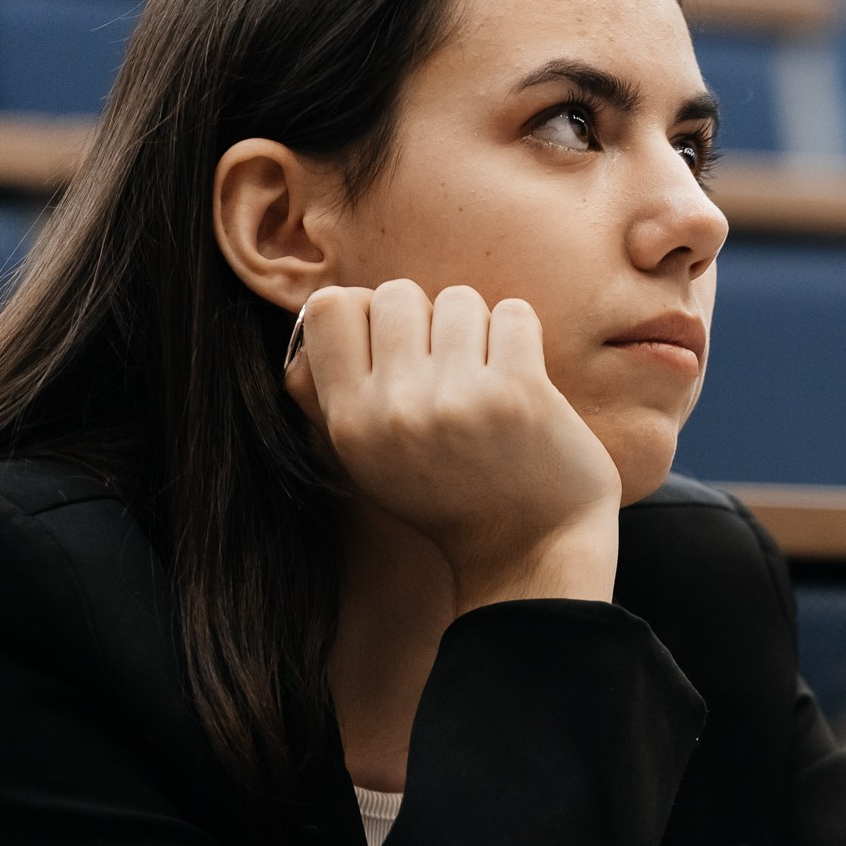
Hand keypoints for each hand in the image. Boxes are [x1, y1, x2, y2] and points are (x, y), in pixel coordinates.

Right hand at [285, 280, 621, 610]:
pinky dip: (521, 335)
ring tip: (488, 376)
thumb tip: (315, 316)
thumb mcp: (370, 462)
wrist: (530, 551)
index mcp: (351, 423)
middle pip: (397, 294)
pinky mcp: (519, 392)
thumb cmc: (452, 498)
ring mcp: (458, 399)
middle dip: (429, 318)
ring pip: (458, 299)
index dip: (367, 312)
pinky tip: (522, 376)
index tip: (400, 346)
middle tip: (452, 365)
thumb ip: (334, 394)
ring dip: (480, 328)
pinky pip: (514, 313)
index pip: (328, 307)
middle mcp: (396, 410)